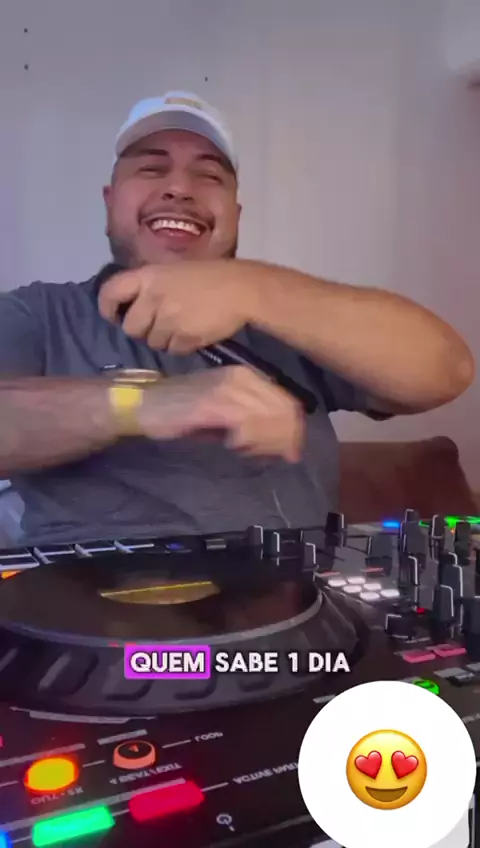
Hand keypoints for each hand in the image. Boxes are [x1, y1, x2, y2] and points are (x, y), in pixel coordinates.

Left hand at [98, 260, 261, 353]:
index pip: (110, 292)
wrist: (242, 289)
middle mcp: (153, 298)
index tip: (114, 316)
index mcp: (149, 276)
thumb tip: (136, 306)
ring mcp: (169, 320)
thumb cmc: (211, 275)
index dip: (107, 307)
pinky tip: (194, 333)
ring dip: (164, 339)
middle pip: (130, 327)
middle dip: (141, 330)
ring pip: (153, 342)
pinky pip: (173, 350)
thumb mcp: (175, 271)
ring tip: (181, 327)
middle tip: (157, 324)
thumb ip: (153, 286)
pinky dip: (182, 346)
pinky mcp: (184, 337)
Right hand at [138, 366, 304, 462]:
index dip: (292, 429)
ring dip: (262, 441)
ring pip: (266, 418)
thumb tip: (282, 442)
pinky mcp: (213, 403)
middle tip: (272, 457)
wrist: (146, 404)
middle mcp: (242, 377)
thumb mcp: (225, 414)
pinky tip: (233, 445)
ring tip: (246, 451)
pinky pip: (245, 424)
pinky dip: (246, 440)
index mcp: (247, 376)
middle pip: (281, 410)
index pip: (285, 401)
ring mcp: (228, 388)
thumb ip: (253, 423)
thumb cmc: (183, 412)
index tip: (290, 452)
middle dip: (281, 439)